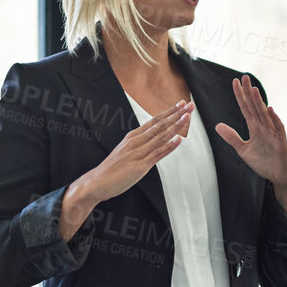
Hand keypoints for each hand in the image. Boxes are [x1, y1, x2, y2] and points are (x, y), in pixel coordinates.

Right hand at [59, 99, 191, 238]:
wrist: (96, 182)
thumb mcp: (125, 152)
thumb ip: (139, 146)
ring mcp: (137, 153)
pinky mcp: (139, 166)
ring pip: (160, 137)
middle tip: (189, 105)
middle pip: (159, 125)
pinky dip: (169, 146)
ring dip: (175, 126)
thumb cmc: (111, 169)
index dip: (169, 112)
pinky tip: (178, 140)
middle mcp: (135, 142)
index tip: (181, 104)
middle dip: (176, 114)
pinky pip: (157, 154)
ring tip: (186, 117)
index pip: (154, 121)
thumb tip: (152, 142)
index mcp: (132, 137)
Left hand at [215, 77, 286, 228]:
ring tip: (253, 89)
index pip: (246, 109)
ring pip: (265, 116)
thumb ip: (232, 138)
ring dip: (259, 103)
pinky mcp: (281, 144)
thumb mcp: (244, 151)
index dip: (240, 96)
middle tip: (244, 77)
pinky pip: (278, 130)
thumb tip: (217, 125)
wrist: (281, 177)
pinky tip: (269, 110)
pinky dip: (275, 120)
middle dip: (249, 93)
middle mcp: (264, 128)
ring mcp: (274, 135)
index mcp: (255, 129)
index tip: (235, 82)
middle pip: (255, 108)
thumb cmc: (265, 162)